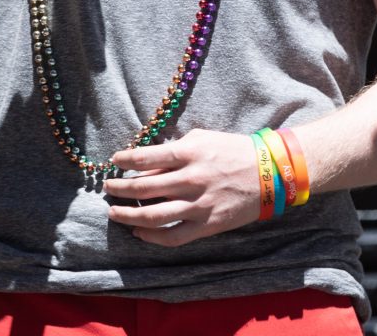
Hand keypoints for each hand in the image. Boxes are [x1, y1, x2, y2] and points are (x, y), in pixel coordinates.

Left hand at [104, 129, 259, 246]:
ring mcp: (198, 205)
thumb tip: (147, 164)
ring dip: (128, 215)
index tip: (114, 160)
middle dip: (120, 188)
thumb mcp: (203, 139)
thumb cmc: (232, 150)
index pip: (147, 157)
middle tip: (108, 187)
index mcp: (190, 153)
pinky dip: (151, 236)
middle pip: (144, 188)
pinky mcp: (206, 225)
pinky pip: (172, 237)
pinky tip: (138, 231)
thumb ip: (175, 151)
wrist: (268, 173)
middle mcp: (191, 179)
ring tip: (114, 212)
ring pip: (153, 216)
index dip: (126, 160)